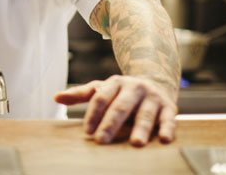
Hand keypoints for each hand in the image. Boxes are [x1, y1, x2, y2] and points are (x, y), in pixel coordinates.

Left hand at [54, 75, 177, 146]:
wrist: (157, 81)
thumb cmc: (122, 92)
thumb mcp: (102, 89)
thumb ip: (81, 94)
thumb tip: (56, 97)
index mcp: (115, 83)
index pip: (101, 97)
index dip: (93, 114)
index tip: (87, 131)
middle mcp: (134, 87)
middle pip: (121, 106)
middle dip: (111, 123)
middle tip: (101, 140)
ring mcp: (153, 97)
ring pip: (145, 113)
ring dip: (141, 128)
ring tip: (135, 143)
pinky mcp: (170, 107)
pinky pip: (169, 119)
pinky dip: (168, 128)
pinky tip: (165, 140)